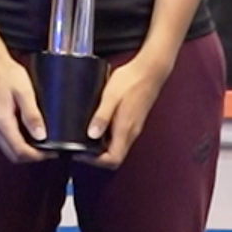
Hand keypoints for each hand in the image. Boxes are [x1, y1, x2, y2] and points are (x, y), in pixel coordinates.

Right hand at [0, 45, 48, 163]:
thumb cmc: (7, 75)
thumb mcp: (25, 92)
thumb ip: (32, 115)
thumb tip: (41, 135)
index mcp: (1, 121)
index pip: (19, 150)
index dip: (37, 156)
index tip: (51, 153)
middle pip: (13, 155)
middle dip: (31, 157)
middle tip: (48, 151)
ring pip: (9, 150)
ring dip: (25, 151)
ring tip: (42, 145)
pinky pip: (6, 141)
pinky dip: (18, 144)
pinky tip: (30, 136)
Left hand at [84, 48, 173, 166]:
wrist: (150, 70)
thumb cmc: (132, 81)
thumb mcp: (110, 97)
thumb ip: (101, 116)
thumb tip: (91, 134)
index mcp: (125, 129)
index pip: (113, 159)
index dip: (96, 161)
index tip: (81, 153)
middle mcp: (131, 132)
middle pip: (115, 156)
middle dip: (96, 157)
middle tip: (81, 147)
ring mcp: (134, 127)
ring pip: (117, 147)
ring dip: (102, 148)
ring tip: (86, 137)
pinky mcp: (133, 120)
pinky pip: (120, 137)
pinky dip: (107, 138)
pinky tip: (98, 125)